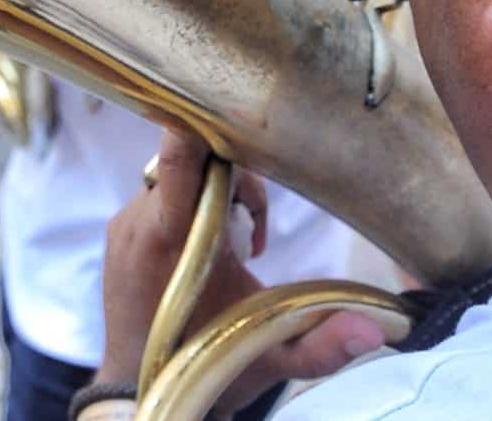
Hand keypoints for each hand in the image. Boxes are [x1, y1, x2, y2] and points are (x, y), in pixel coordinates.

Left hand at [98, 130, 391, 406]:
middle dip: (236, 183)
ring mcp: (124, 225)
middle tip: (253, 237)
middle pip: (195, 162)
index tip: (229, 100)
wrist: (137, 393)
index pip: (179, 159)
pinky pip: (159, 194)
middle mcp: (141, 222)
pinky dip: (189, 208)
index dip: (202, 123)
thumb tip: (373, 328)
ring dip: (214, 198)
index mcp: (173, 240)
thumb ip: (320, 341)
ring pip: (178, 177)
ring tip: (234, 249)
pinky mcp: (118, 232)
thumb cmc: (204, 370)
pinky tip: (208, 250)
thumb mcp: (269, 357)